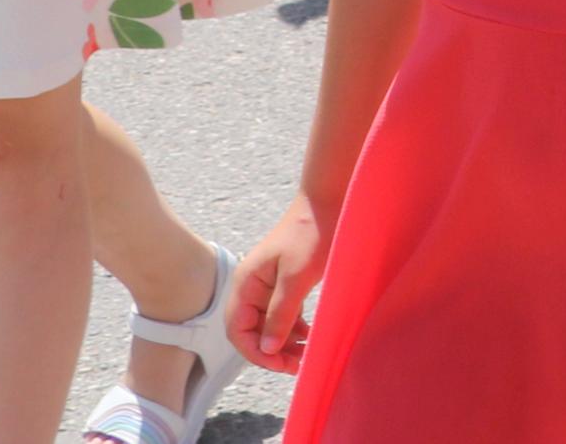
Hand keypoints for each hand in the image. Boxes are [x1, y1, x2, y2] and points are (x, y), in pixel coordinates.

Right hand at [228, 197, 329, 373]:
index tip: (281, 364)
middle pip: (251, 331)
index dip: (256, 352)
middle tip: (299, 364)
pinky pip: (281, 314)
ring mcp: (266, 285)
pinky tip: (309, 335)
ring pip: (268, 325)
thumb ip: (280, 312)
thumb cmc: (311, 234)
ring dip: (283, 342)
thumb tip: (267, 347)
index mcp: (245, 284)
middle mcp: (250, 287)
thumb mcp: (296, 277)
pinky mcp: (283, 283)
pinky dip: (292, 328)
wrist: (328, 201)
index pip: (238, 331)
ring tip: (307, 353)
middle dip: (272, 351)